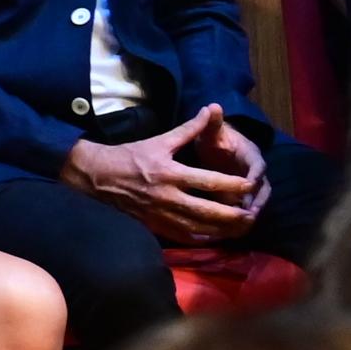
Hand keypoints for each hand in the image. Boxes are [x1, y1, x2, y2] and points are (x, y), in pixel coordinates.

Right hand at [62, 106, 260, 241]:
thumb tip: (211, 109)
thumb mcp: (161, 140)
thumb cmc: (131, 155)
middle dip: (230, 215)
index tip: (250, 185)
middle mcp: (166, 196)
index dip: (231, 185)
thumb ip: (189, 129)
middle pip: (205, 211)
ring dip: (220, 231)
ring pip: (195, 228)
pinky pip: (181, 237)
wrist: (98, 176)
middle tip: (252, 215)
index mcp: (170, 173)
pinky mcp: (153, 226)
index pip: (207, 181)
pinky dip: (200, 239)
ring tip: (241, 229)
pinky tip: (216, 238)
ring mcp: (159, 214)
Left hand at [187, 111, 273, 222]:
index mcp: (250, 155)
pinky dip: (239, 221)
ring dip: (249, 214)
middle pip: (262, 189)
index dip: (255, 175)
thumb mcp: (212, 132)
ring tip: (243, 226)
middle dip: (257, 201)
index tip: (251, 185)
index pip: (258, 166)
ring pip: (254, 203)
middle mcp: (254, 173)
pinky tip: (230, 232)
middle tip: (250, 213)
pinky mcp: (240, 198)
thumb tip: (213, 106)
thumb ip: (213, 122)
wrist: (216, 149)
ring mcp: (248, 188)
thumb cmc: (214, 140)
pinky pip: (244, 211)